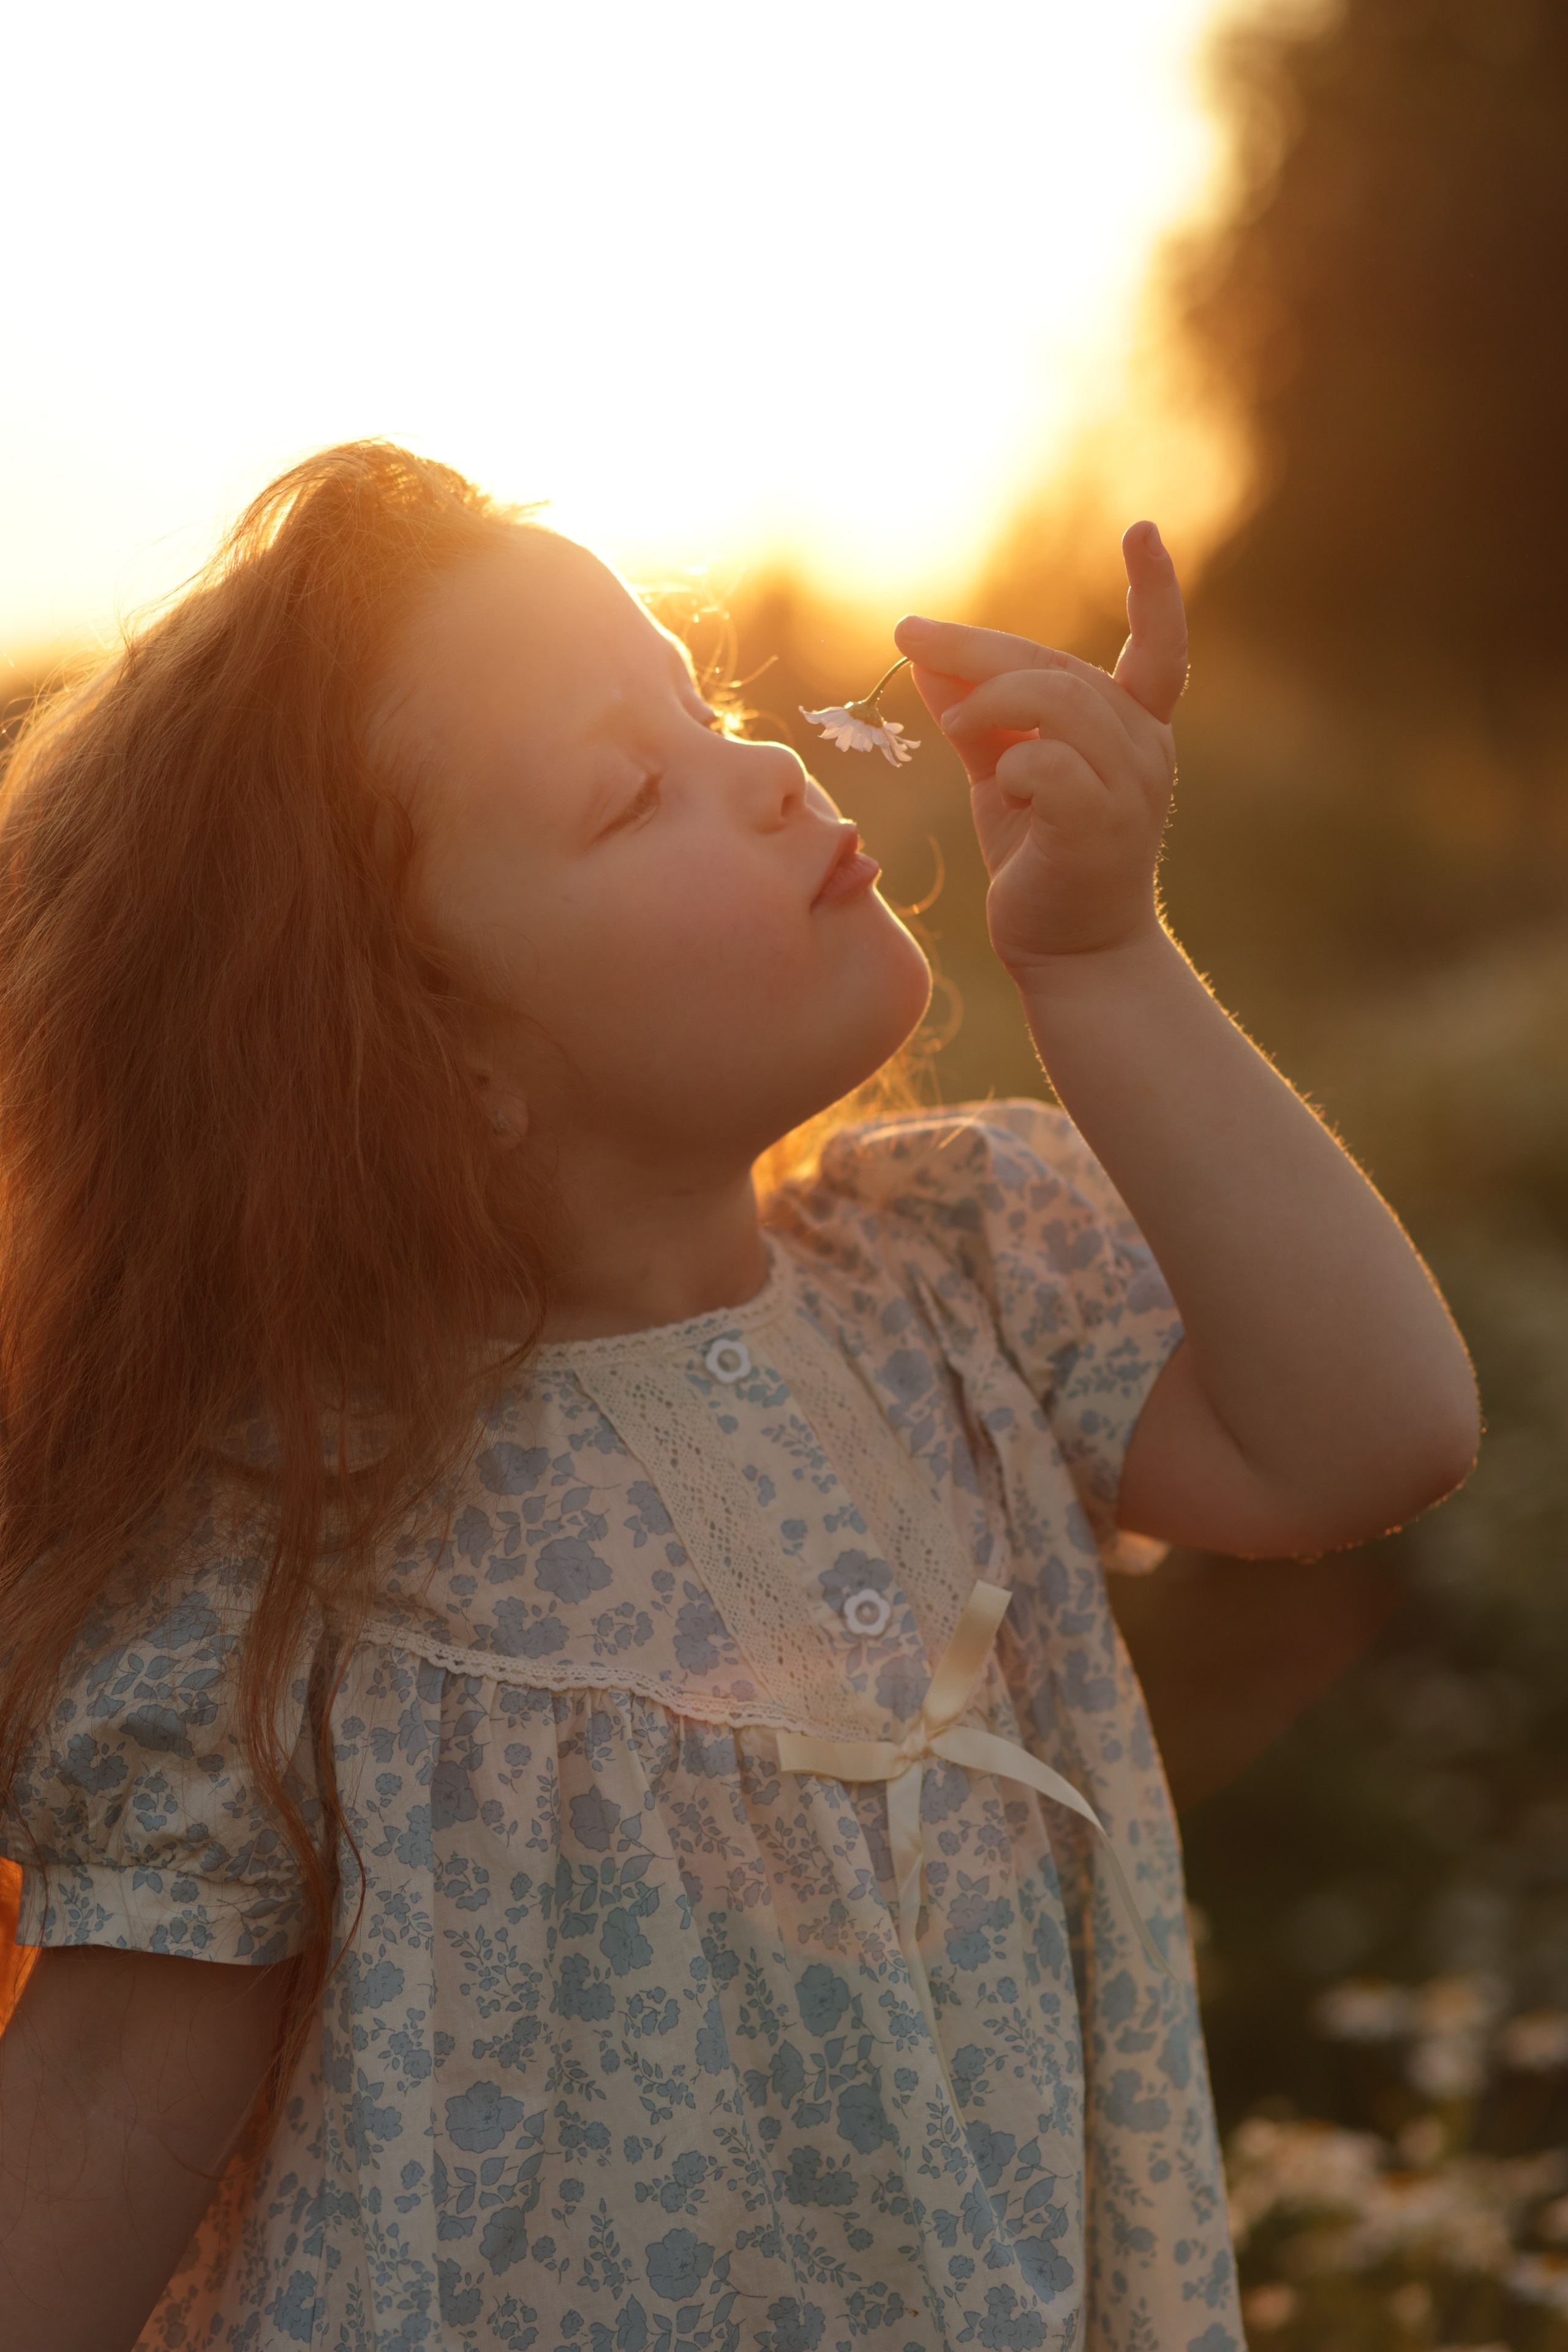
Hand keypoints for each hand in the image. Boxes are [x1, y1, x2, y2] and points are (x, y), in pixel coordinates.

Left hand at [893, 522, 1188, 972]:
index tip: (1142, 532)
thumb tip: (922, 654)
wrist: (1071, 953)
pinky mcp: (1100, 827)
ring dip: (987, 706)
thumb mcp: (1001, 772)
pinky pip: (1047, 765)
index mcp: (1134, 728)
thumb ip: (975, 714)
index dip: (1155, 590)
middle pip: (1058, 667)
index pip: (1159, 648)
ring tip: (953, 732)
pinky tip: (1001, 785)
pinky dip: (1011, 764)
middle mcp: (1144, 749)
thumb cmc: (1040, 856)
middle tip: (909, 639)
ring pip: (1055, 704)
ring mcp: (1130, 789)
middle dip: (977, 649)